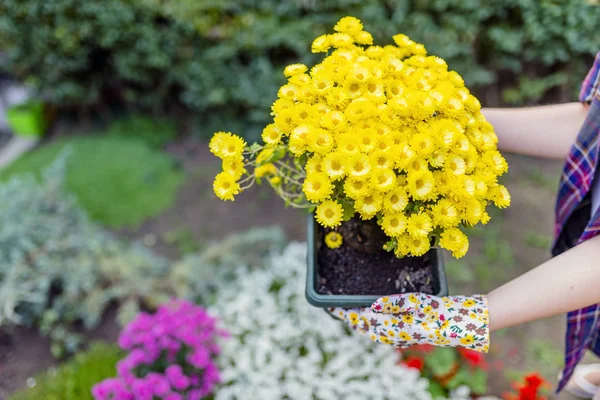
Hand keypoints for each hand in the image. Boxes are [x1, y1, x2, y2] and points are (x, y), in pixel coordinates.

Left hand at [330, 293, 489, 352]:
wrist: (453, 324)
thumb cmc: (435, 310)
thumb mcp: (414, 301)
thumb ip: (391, 303)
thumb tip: (371, 305)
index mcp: (388, 327)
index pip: (358, 319)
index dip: (343, 312)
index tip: (329, 305)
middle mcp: (388, 335)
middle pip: (360, 325)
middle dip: (347, 315)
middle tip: (334, 304)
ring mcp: (394, 337)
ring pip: (368, 329)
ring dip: (356, 320)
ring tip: (347, 308)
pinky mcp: (400, 335)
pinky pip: (377, 330)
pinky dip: (368, 322)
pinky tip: (368, 314)